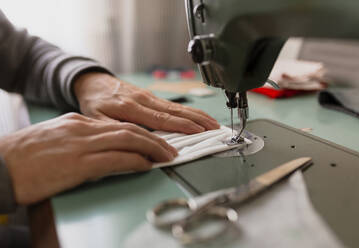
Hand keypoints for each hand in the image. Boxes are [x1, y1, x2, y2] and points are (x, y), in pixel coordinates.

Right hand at [0, 113, 176, 204]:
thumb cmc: (24, 157)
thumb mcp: (57, 140)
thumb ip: (80, 140)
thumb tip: (102, 149)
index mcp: (78, 123)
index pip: (119, 124)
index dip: (142, 131)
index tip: (155, 139)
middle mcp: (83, 129)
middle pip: (129, 128)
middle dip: (154, 138)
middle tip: (170, 147)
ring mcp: (82, 145)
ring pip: (128, 139)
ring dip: (152, 147)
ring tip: (167, 155)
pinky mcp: (78, 164)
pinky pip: (116, 159)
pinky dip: (135, 161)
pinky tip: (147, 165)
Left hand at [73, 72, 219, 133]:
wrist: (93, 83)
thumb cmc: (95, 103)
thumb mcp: (96, 120)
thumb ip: (114, 131)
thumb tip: (134, 145)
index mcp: (131, 107)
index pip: (161, 119)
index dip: (181, 126)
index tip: (197, 132)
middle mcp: (144, 100)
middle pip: (176, 111)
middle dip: (197, 120)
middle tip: (215, 129)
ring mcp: (149, 97)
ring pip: (178, 107)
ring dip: (197, 115)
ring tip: (213, 123)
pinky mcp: (152, 97)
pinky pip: (173, 105)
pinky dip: (189, 111)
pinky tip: (198, 117)